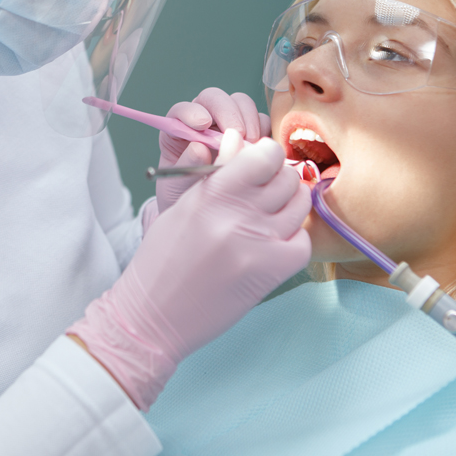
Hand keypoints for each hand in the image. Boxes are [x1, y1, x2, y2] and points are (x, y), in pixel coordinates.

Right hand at [67, 131, 310, 409]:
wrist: (154, 315)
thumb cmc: (163, 259)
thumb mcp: (183, 206)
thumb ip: (216, 175)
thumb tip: (240, 140)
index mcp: (212, 193)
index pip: (265, 155)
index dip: (268, 155)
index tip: (262, 163)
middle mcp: (237, 215)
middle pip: (287, 178)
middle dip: (280, 180)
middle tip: (266, 193)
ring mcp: (258, 244)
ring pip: (299, 205)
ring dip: (289, 208)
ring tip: (269, 219)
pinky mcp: (271, 272)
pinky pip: (302, 241)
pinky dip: (293, 240)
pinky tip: (273, 245)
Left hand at [155, 88, 271, 215]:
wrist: (204, 213)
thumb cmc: (185, 195)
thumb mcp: (178, 186)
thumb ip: (187, 166)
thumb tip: (199, 148)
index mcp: (179, 130)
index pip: (183, 109)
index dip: (192, 111)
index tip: (202, 124)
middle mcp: (204, 122)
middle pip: (215, 98)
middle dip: (228, 112)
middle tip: (237, 134)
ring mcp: (228, 125)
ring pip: (241, 104)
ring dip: (249, 120)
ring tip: (249, 145)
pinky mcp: (250, 133)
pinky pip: (261, 120)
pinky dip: (264, 131)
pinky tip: (260, 150)